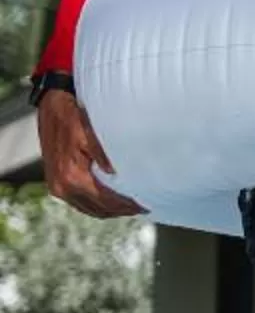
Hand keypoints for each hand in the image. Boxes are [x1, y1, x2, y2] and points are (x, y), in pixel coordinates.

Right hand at [37, 88, 140, 218]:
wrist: (50, 103)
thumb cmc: (71, 114)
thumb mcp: (89, 131)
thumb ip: (104, 154)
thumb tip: (119, 173)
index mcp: (72, 176)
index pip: (107, 200)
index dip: (128, 205)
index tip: (146, 204)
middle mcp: (62, 186)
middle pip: (100, 209)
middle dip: (123, 209)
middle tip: (144, 205)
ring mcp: (58, 187)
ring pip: (91, 209)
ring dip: (111, 209)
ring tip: (132, 204)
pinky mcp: (57, 184)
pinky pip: (81, 202)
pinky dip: (99, 204)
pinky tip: (112, 199)